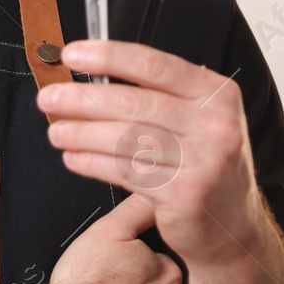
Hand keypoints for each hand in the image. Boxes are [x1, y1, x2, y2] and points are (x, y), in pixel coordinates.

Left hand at [40, 39, 265, 268]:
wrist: (233, 227)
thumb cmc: (205, 165)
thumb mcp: (199, 120)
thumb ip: (158, 96)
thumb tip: (93, 76)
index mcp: (216, 93)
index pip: (154, 65)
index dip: (108, 56)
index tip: (72, 56)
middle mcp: (215, 123)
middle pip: (134, 101)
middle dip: (82, 98)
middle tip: (49, 97)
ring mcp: (203, 160)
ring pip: (126, 138)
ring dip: (81, 133)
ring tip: (56, 131)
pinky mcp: (185, 193)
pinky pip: (126, 172)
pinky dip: (92, 163)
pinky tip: (74, 158)